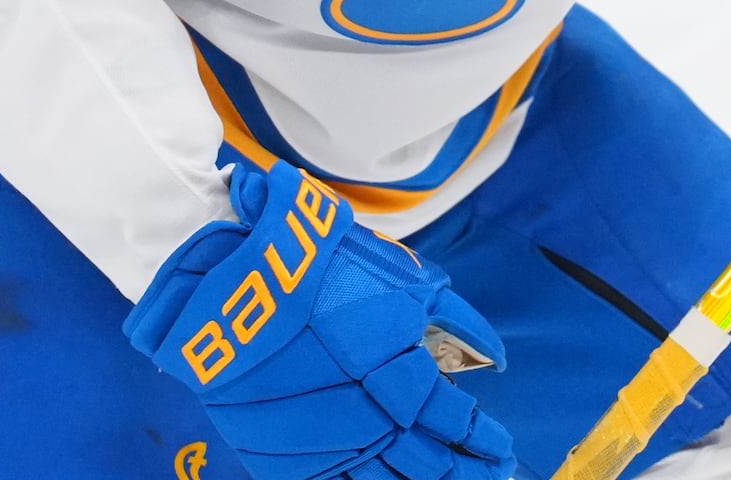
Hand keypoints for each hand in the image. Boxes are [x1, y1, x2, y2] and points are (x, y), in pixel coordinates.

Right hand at [124, 159, 513, 479]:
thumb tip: (494, 357)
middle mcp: (371, 423)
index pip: (458, 423)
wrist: (228, 286)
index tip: (501, 448)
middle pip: (431, 466)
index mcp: (402, 379)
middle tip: (489, 477)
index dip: (484, 440)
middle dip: (466, 474)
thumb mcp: (398, 280)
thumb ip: (452, 318)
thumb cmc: (319, 271)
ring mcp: (327, 447)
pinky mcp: (285, 459)